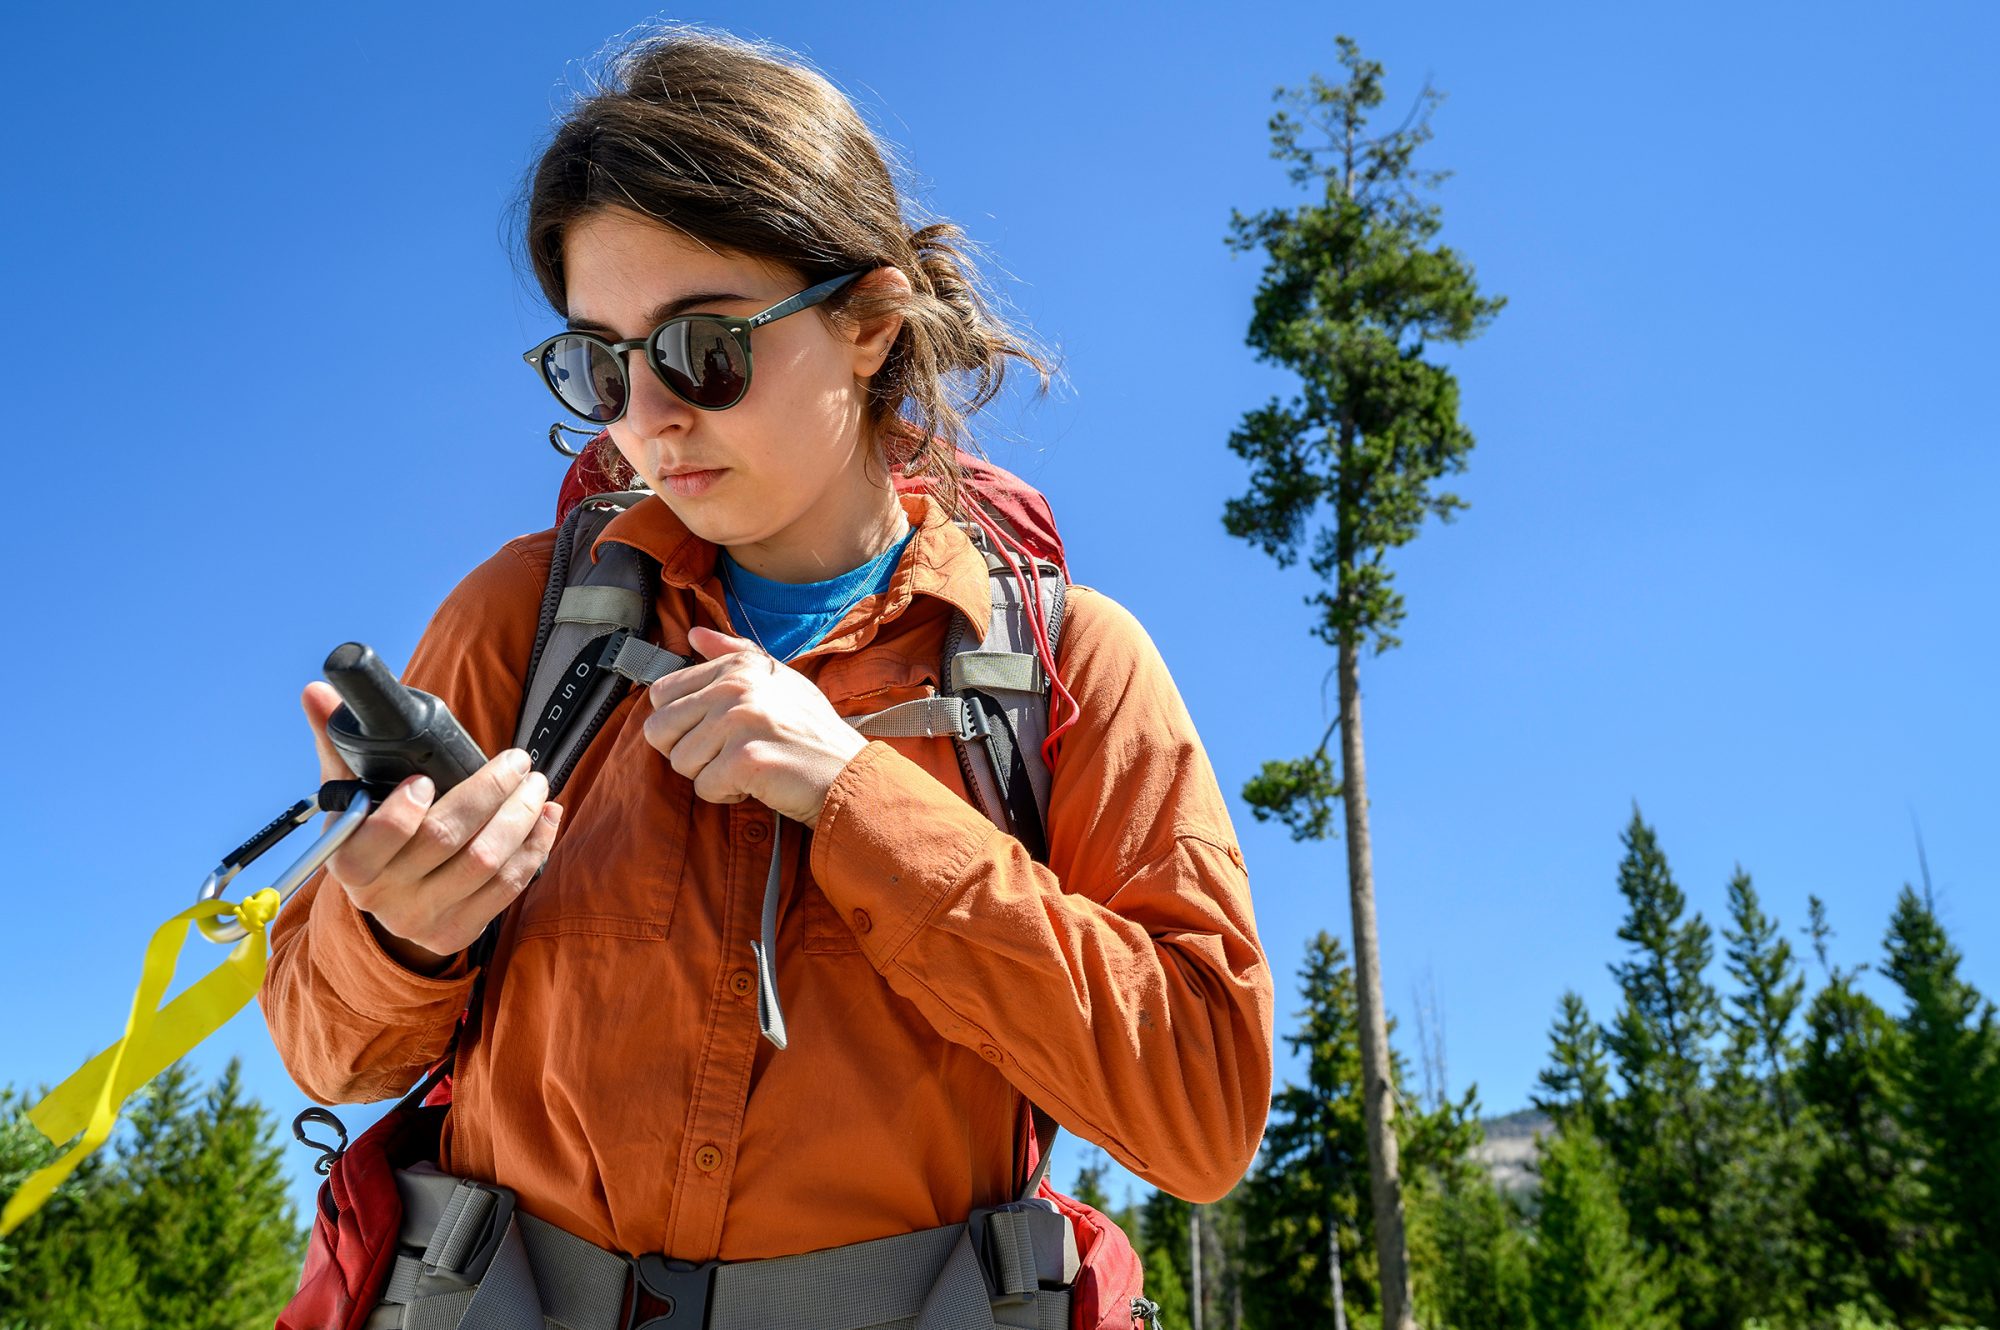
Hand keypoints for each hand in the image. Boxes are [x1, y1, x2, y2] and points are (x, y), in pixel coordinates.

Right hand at [301, 682, 563, 974]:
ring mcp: (424, 917)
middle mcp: (384, 895)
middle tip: (516, 762)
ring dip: (520, 817)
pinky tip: (547, 817)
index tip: (425, 778)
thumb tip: (319, 692)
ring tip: (536, 784)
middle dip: (488, 793)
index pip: (375, 839)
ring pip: (485, 862)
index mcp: (350, 861)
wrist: (388, 902)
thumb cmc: (372, 835)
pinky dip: (535, 847)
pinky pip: (508, 886)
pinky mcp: (459, 930)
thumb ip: (339, 745)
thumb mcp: (349, 796)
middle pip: (445, 840)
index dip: (402, 811)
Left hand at [642, 626, 867, 826]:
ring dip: (710, 774)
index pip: (662, 694)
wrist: (849, 774)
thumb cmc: (811, 732)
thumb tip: (694, 634)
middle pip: (660, 729)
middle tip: (728, 754)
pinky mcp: (744, 759)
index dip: (682, 722)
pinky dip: (727, 794)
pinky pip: (704, 787)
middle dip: (688, 751)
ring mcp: (739, 722)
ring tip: (748, 766)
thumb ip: (734, 654)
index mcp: (737, 666)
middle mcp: (735, 687)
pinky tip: (757, 783)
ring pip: (680, 762)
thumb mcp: (779, 680)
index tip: (716, 731)